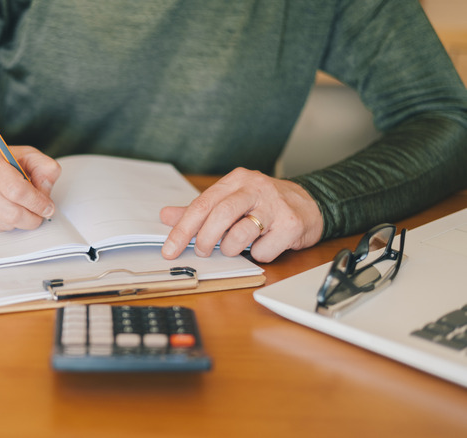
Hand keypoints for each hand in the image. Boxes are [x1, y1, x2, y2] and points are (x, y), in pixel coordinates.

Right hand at [0, 145, 60, 231]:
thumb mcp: (22, 155)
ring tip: (17, 207)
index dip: (37, 203)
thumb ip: (43, 167)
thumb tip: (46, 191)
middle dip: (31, 218)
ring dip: (18, 221)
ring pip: (4, 224)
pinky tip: (1, 211)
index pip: (17, 190)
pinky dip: (4, 224)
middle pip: (11, 213)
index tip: (47, 208)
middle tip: (38, 215)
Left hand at [159, 168, 322, 262]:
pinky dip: (258, 255)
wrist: (310, 203)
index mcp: (236, 180)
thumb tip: (166, 216)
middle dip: (205, 240)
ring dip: (231, 249)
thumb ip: (199, 210)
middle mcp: (255, 188)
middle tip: (201, 251)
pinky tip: (263, 245)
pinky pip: (264, 250)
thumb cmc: (264, 204)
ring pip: (240, 235)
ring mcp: (275, 205)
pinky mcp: (291, 224)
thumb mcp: (230, 200)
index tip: (169, 250)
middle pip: (220, 215)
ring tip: (235, 247)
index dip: (182, 229)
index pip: (202, 204)